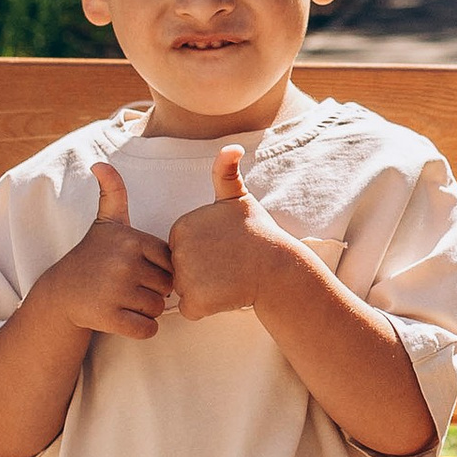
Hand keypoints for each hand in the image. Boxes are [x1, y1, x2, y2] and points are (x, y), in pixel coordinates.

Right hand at [43, 161, 174, 341]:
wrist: (61, 293)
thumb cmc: (92, 256)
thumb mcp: (105, 222)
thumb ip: (113, 192)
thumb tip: (100, 164)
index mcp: (132, 240)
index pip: (171, 262)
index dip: (158, 269)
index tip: (136, 268)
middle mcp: (125, 263)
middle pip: (168, 287)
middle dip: (154, 291)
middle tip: (129, 287)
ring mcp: (116, 291)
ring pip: (159, 309)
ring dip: (147, 311)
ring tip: (124, 300)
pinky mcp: (109, 317)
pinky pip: (147, 330)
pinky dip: (142, 329)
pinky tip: (125, 318)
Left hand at [168, 142, 294, 323]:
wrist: (277, 266)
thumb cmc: (258, 234)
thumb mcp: (239, 198)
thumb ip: (225, 173)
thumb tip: (231, 146)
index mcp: (181, 226)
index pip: (183, 249)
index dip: (204, 254)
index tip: (224, 249)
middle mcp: (178, 249)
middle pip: (180, 270)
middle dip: (202, 273)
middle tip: (228, 265)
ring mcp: (185, 274)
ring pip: (186, 290)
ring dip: (205, 290)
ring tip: (229, 278)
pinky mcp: (195, 298)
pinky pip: (192, 309)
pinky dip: (207, 308)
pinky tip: (226, 294)